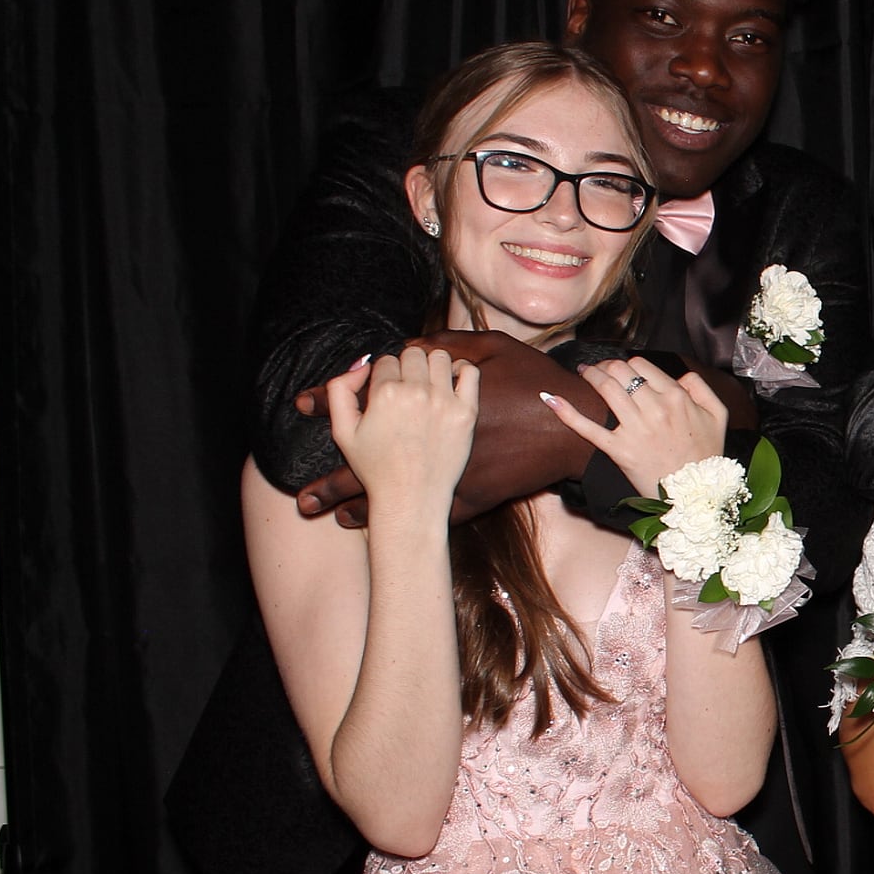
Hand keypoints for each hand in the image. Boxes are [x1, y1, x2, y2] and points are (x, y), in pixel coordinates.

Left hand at [296, 329, 605, 525]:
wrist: (571, 430)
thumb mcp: (493, 349)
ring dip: (355, 504)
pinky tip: (374, 527)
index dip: (331, 399)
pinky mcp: (470, 497)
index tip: (302, 407)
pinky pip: (428, 512)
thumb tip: (412, 346)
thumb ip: (447, 347)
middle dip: (332, 479)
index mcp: (430, 395)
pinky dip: (399, 519)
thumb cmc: (535, 382)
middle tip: (302, 497)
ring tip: (322, 516)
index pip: (369, 394)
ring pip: (392, 492)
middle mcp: (429, 433)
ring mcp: (448, 469)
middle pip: (368, 456)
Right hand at [323, 346, 478, 523]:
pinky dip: (461, 371)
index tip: (388, 391)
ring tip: (428, 384)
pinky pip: (469, 372)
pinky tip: (452, 384)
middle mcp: (415, 392)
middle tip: (407, 388)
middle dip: (407, 367)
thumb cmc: (375, 469)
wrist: (411, 499)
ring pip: (440, 357)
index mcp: (384, 393)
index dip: (385, 375)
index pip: (386, 360)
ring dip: (432, 365)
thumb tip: (362, 364)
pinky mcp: (467, 413)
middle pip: (412, 354)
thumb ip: (339, 390)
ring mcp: (444, 402)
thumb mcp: (341, 431)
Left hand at [543, 356, 727, 495]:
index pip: (642, 366)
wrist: (695, 496)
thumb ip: (702, 388)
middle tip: (601, 369)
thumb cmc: (707, 457)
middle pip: (620, 372)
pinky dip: (567, 411)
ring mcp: (635, 429)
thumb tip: (681, 375)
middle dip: (607, 366)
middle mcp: (654, 409)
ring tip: (584, 373)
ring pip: (605, 388)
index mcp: (677, 398)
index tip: (624, 369)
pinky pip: (588, 428)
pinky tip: (550, 398)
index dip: (629, 364)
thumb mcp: (718, 417)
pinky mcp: (619, 450)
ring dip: (590, 375)